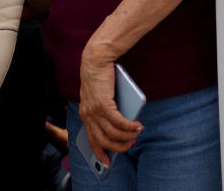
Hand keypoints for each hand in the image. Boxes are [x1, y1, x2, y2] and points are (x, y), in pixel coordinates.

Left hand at [78, 48, 141, 165]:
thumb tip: (124, 127)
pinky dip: (130, 127)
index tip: (107, 163)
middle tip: (130, 146)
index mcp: (85, 114)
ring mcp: (95, 111)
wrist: (96, 60)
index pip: (91, 139)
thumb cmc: (101, 77)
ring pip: (112, 133)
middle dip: (118, 147)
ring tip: (137, 134)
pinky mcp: (104, 105)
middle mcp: (87, 115)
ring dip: (127, 137)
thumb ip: (109, 111)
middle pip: (103, 140)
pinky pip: (119, 122)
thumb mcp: (102, 97)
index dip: (99, 153)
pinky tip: (138, 126)